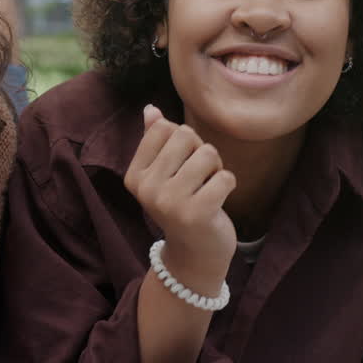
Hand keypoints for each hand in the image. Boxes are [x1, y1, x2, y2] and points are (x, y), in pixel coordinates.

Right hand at [124, 105, 236, 293]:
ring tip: (208, 188)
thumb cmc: (181, 204)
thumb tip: (150, 108)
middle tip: (198, 178)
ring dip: (216, 168)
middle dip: (201, 152)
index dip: (182, 140)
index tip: (182, 164)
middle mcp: (147, 188)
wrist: (194, 253)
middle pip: (186, 136)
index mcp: (134, 175)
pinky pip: (225, 176)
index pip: (164, 127)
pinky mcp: (196, 213)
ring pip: (208, 153)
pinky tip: (217, 201)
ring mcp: (169, 202)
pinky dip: (228, 184)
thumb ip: (155, 140)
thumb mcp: (163, 174)